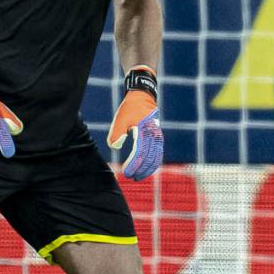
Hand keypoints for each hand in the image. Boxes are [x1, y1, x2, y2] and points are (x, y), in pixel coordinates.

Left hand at [107, 67, 163, 181]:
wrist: (143, 95)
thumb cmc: (130, 108)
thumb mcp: (120, 119)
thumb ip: (116, 133)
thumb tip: (114, 147)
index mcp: (144, 131)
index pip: (140, 153)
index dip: (133, 164)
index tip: (126, 172)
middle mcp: (153, 135)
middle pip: (150, 157)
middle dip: (141, 169)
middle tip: (132, 177)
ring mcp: (157, 136)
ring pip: (156, 156)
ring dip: (148, 168)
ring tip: (140, 176)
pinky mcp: (158, 136)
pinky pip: (158, 152)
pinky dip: (154, 162)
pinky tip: (148, 168)